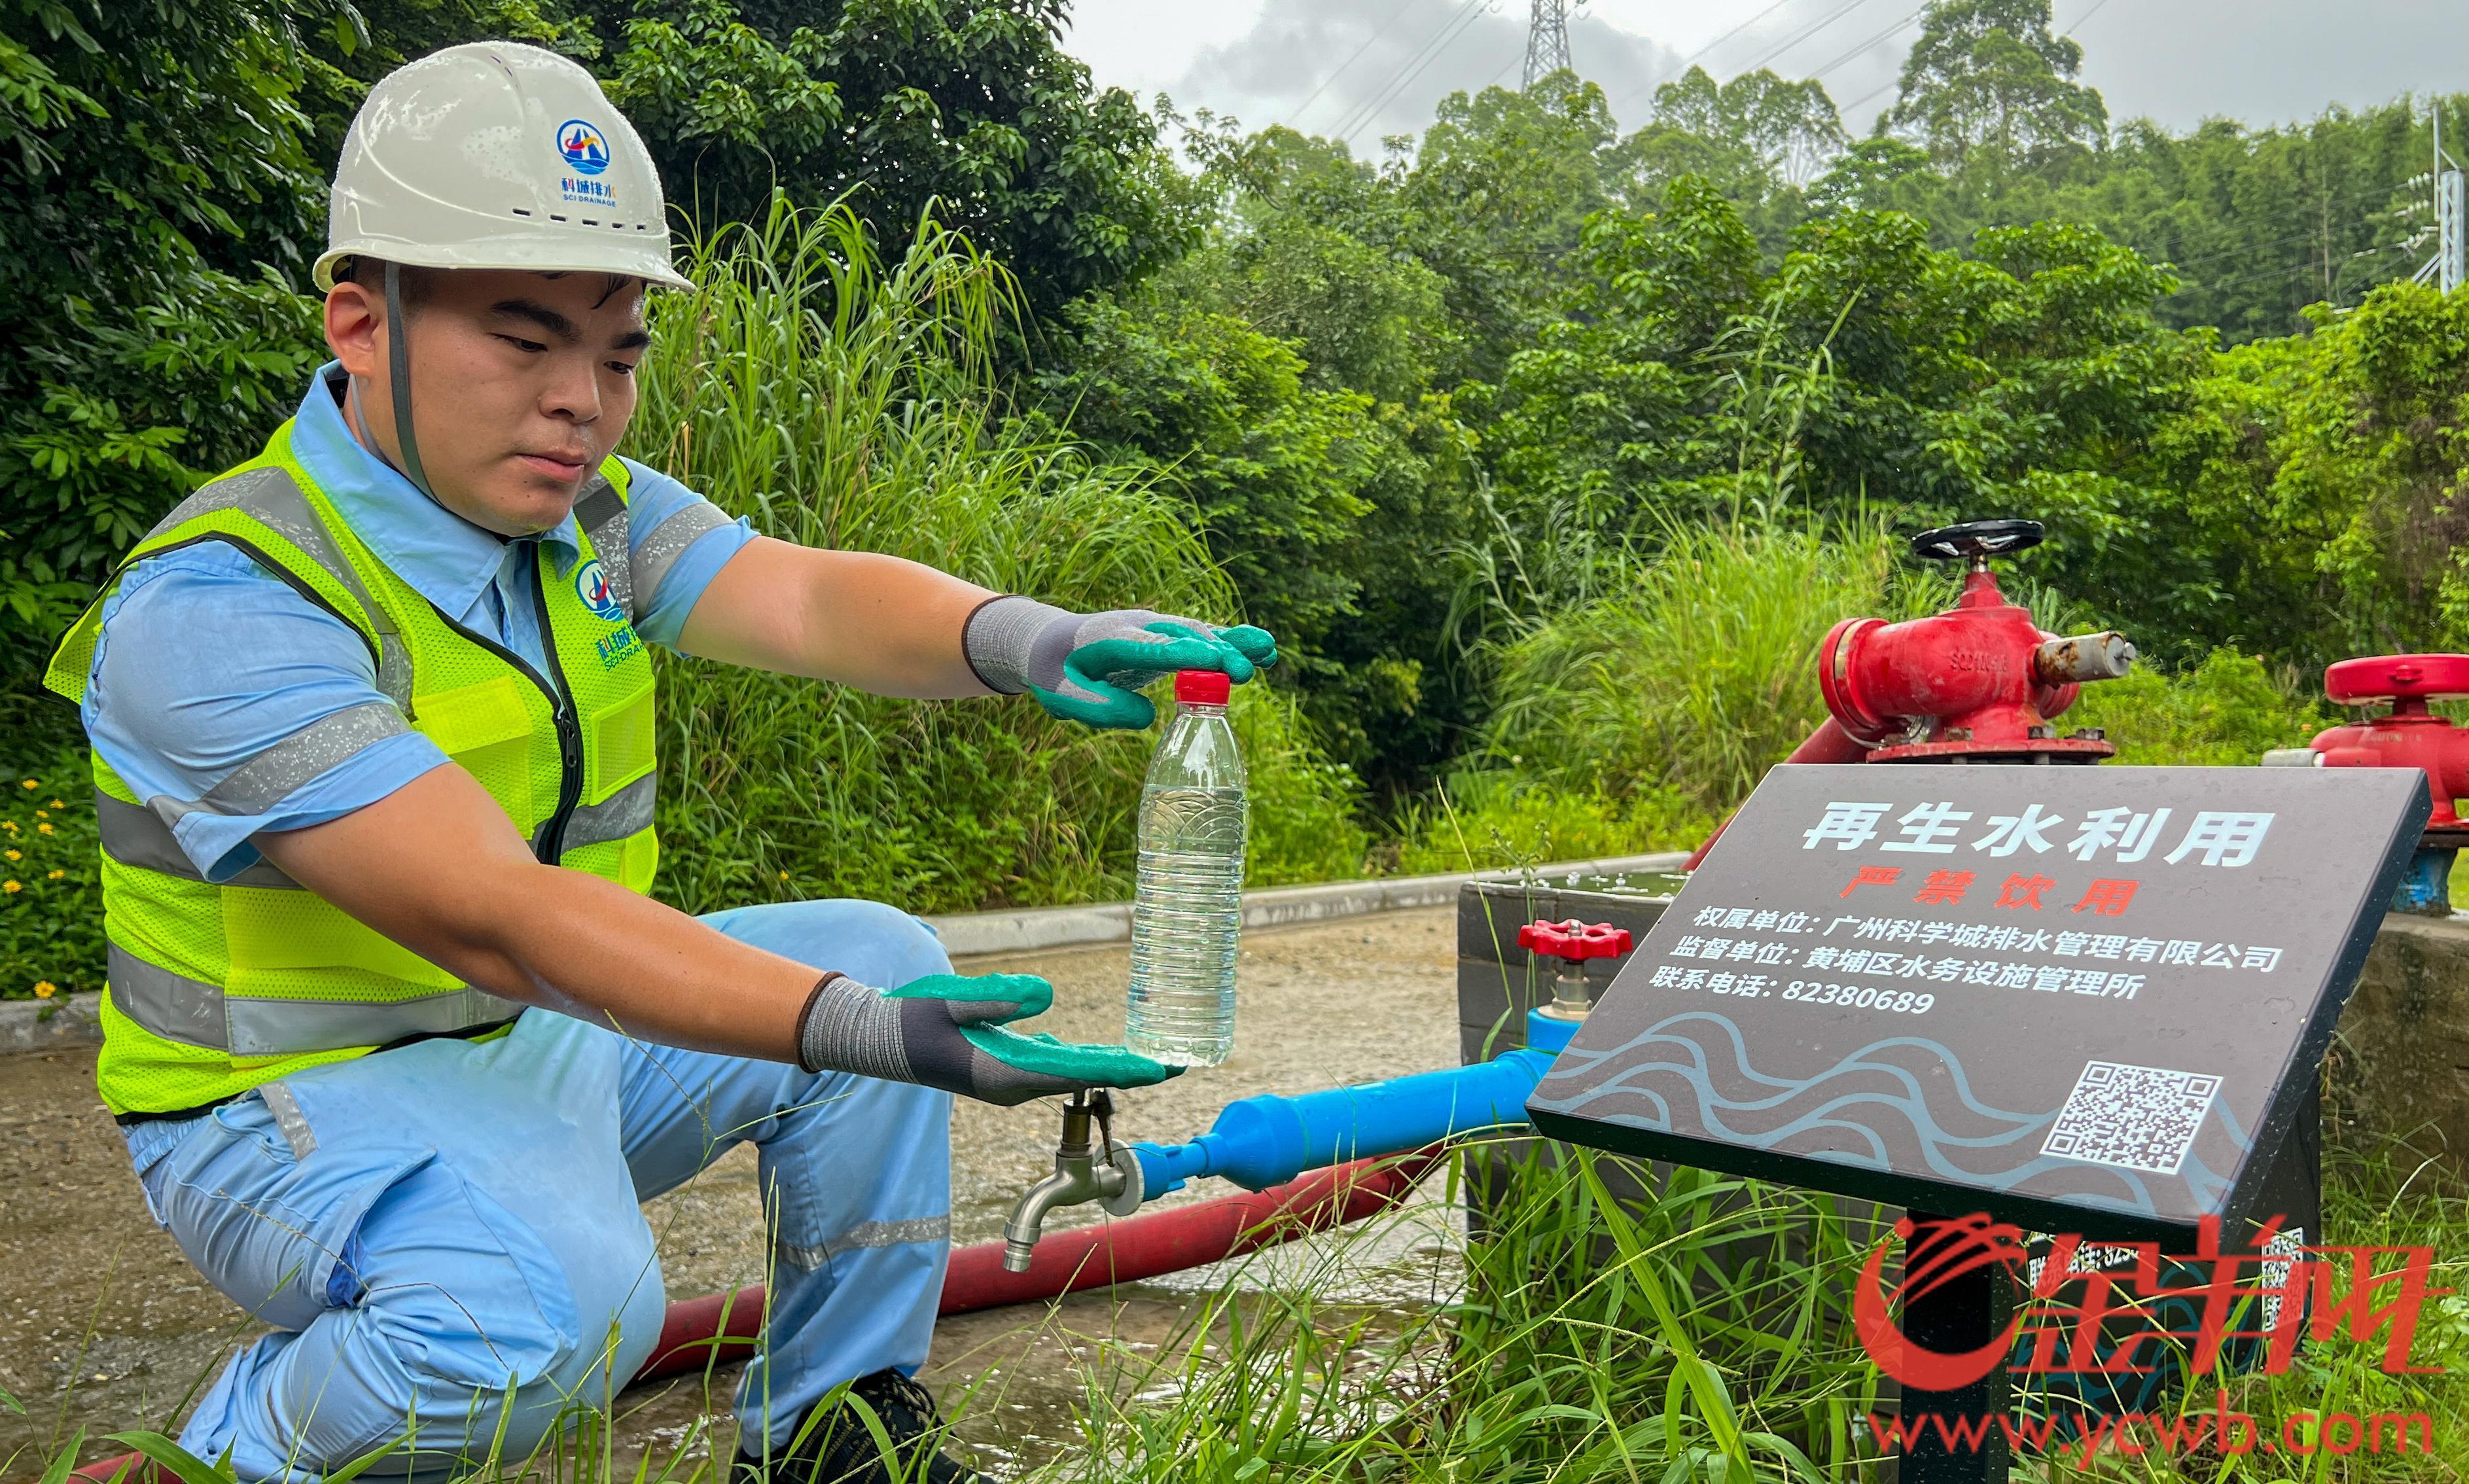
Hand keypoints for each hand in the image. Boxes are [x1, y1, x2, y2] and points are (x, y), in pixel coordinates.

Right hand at [795, 970, 1183, 1105]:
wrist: (882, 1041)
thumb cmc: (913, 1019)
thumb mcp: (950, 999)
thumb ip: (997, 996)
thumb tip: (1046, 994)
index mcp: (1005, 1072)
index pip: (1078, 1070)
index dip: (1124, 1068)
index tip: (1162, 1066)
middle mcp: (1014, 1084)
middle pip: (1086, 1077)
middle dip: (1132, 1071)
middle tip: (1180, 1063)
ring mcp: (1011, 1081)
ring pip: (1074, 1074)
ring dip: (1115, 1067)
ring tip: (1155, 1059)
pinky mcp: (1006, 1070)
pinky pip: (1056, 1068)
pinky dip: (1087, 1062)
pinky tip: (1107, 1056)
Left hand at [964, 596, 1277, 728]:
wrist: (1051, 642)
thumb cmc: (1055, 672)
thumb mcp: (1061, 695)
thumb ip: (1098, 708)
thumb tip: (1147, 718)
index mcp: (1111, 638)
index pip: (1154, 647)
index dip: (1187, 655)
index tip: (1216, 663)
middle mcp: (1139, 626)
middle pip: (1184, 636)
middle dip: (1214, 652)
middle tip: (1244, 673)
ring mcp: (1156, 628)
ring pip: (1199, 632)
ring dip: (1233, 642)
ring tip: (1268, 651)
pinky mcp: (1168, 638)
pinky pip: (1203, 639)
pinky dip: (1232, 643)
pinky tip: (1264, 652)